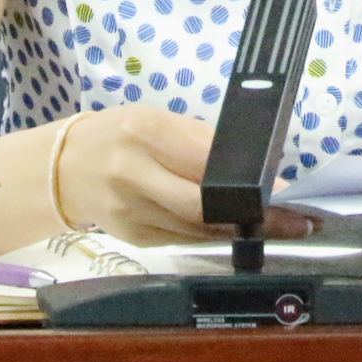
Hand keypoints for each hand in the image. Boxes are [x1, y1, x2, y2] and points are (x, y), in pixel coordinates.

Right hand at [55, 104, 311, 247]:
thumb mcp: (157, 120)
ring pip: (197, 230)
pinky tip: (237, 233)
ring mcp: (131, 211)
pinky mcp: (133, 238)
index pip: (204, 162)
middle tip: (296, 222)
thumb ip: (200, 142)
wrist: (65, 167)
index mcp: (145, 133)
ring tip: (280, 229)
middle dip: (253, 217)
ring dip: (240, 231)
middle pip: (202, 206)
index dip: (245, 182)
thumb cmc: (120, 134)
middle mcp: (135, 174)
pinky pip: (183, 240)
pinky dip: (213, 237)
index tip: (283, 192)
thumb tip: (253, 169)